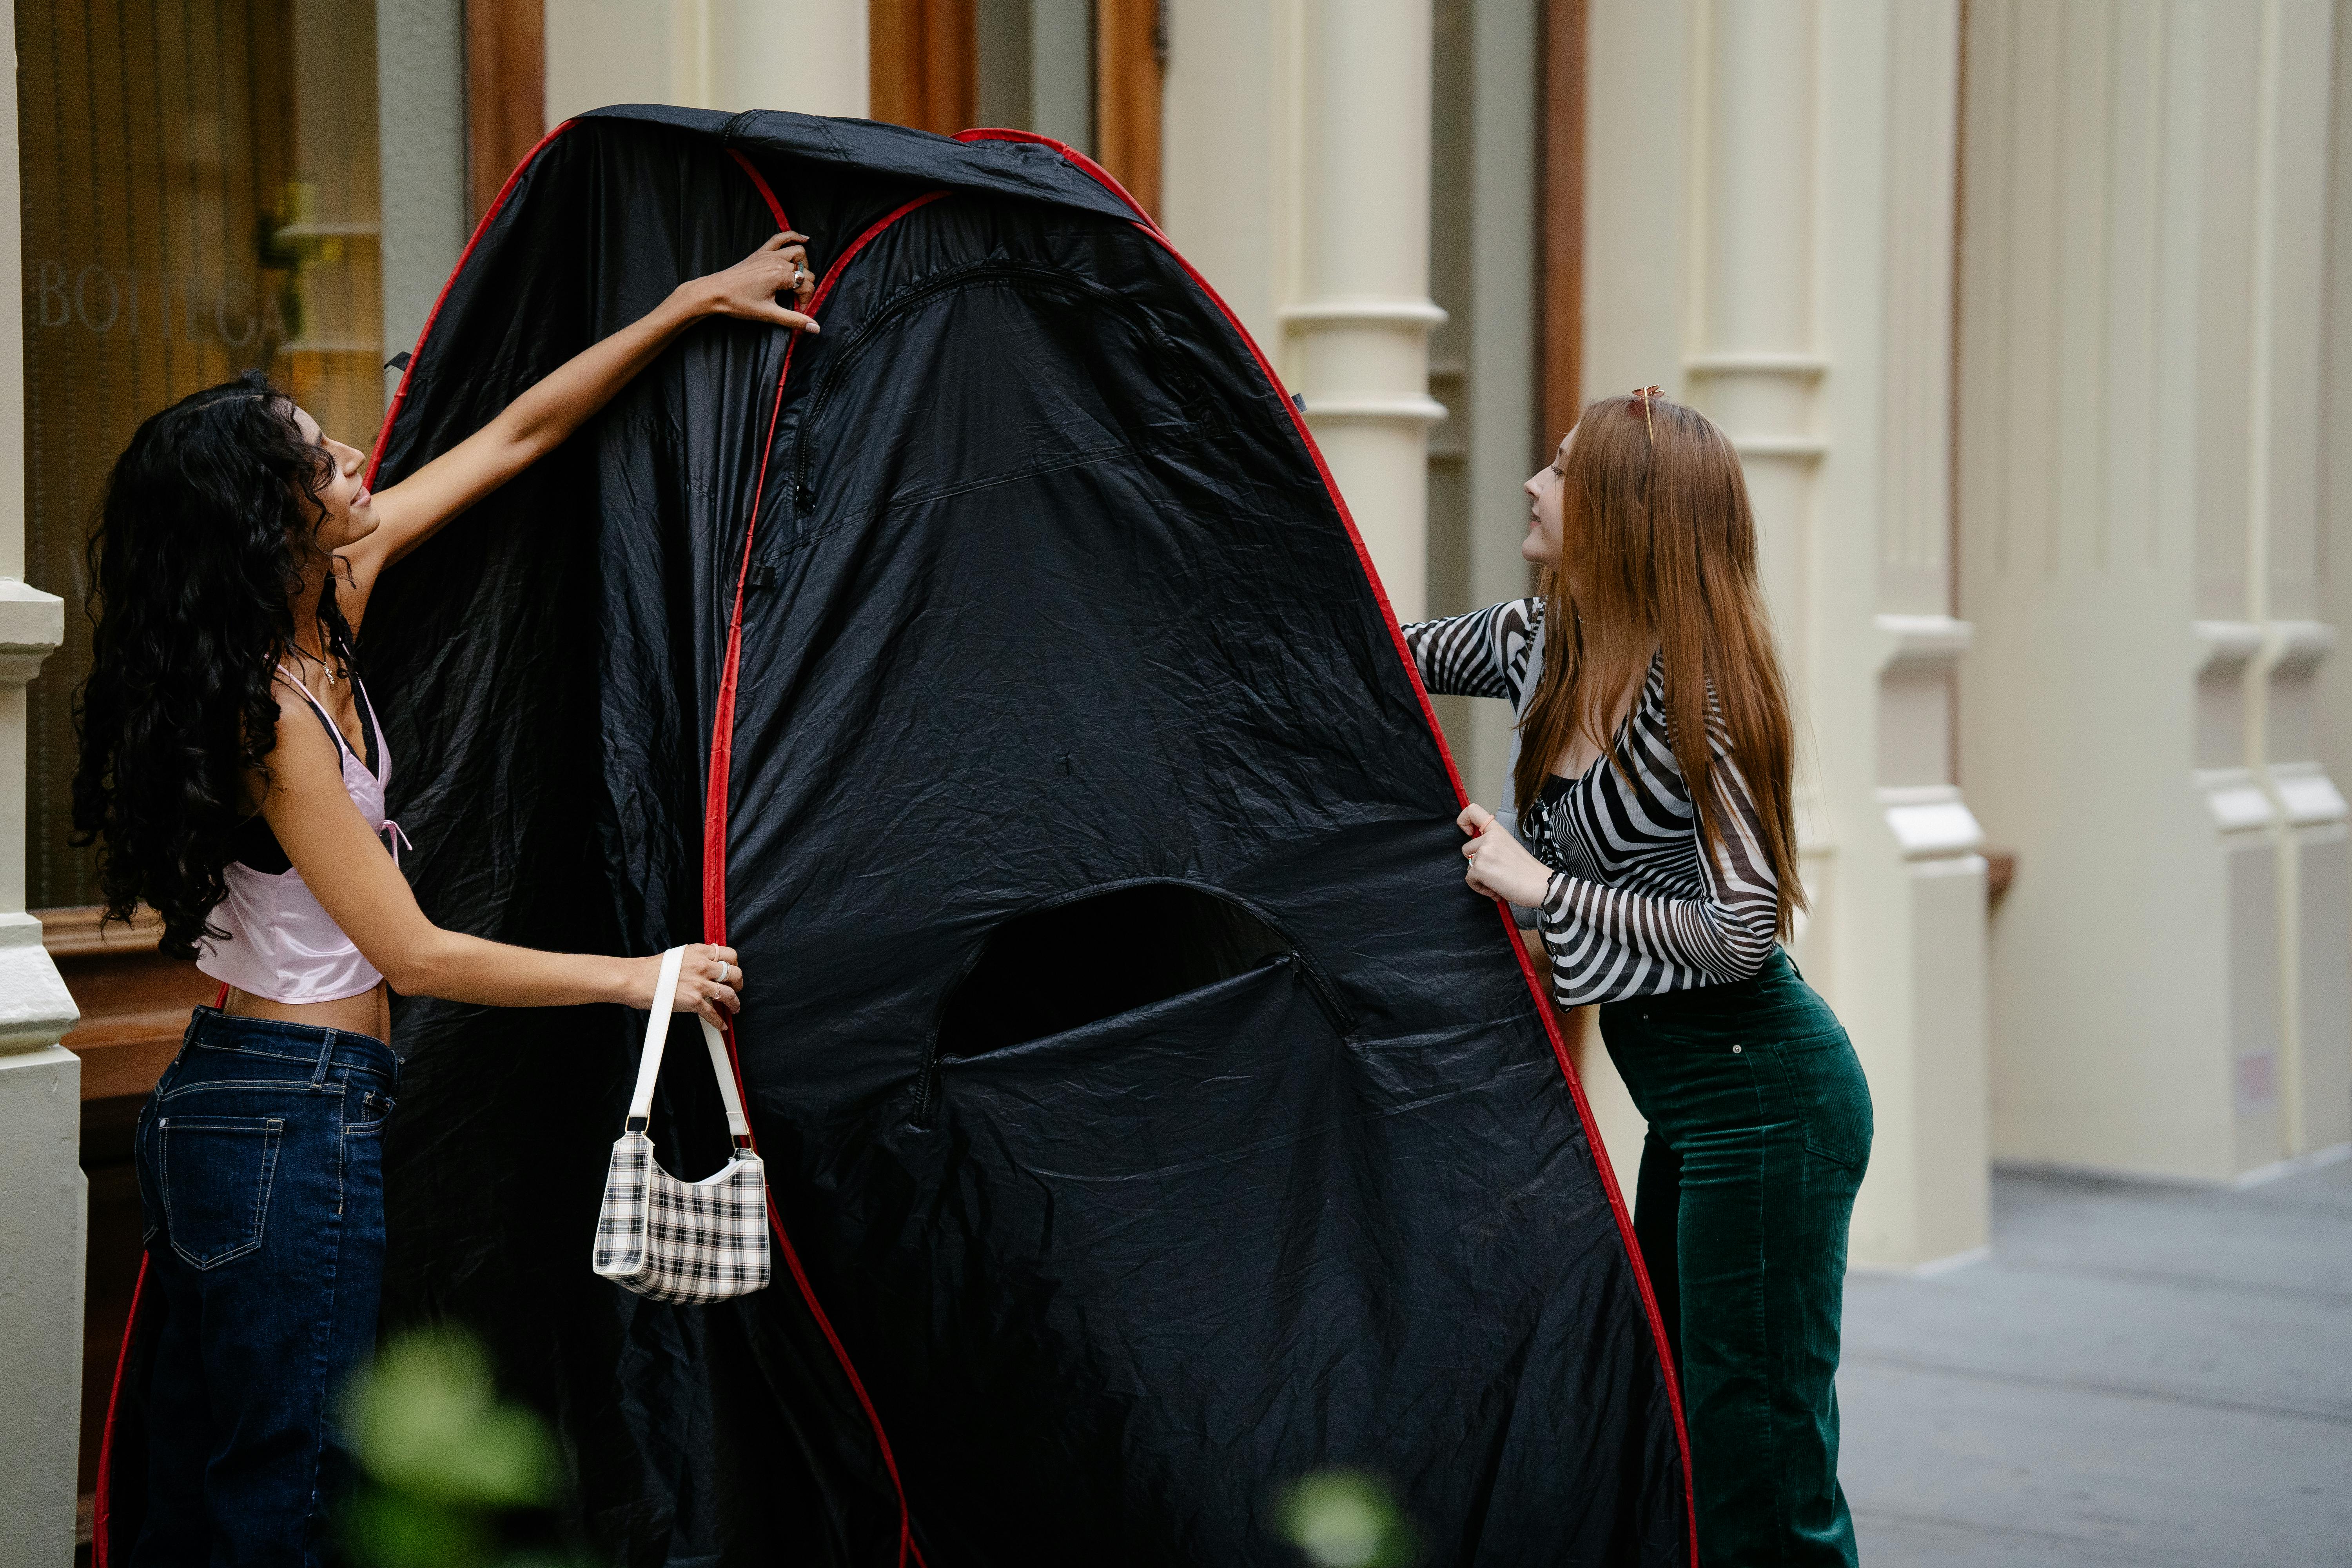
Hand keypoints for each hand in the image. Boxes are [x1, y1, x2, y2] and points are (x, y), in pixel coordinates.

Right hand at [631, 944, 744, 1025]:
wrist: (636, 979)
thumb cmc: (652, 969)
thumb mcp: (679, 955)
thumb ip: (695, 958)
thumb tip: (706, 965)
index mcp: (699, 951)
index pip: (729, 954)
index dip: (735, 964)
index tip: (734, 970)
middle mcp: (703, 966)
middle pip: (734, 973)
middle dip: (739, 984)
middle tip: (737, 989)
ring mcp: (699, 983)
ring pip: (729, 994)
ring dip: (735, 1003)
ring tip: (734, 1008)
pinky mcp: (694, 1000)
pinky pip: (713, 1013)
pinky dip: (719, 1021)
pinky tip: (721, 1025)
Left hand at [690, 233, 818, 331]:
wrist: (714, 292)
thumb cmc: (738, 303)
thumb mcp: (768, 313)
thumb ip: (794, 320)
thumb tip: (815, 328)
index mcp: (780, 275)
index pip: (807, 285)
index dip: (806, 301)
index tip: (798, 311)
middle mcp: (777, 261)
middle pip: (805, 270)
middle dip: (805, 286)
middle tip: (796, 301)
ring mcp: (769, 254)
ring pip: (797, 252)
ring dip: (804, 264)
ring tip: (800, 278)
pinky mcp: (760, 252)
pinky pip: (779, 238)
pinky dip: (792, 236)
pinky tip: (803, 238)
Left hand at [1457, 804, 1553, 908]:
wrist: (1540, 885)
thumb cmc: (1527, 871)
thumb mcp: (1509, 847)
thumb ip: (1492, 844)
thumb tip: (1476, 853)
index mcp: (1498, 831)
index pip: (1472, 811)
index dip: (1463, 820)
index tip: (1468, 833)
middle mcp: (1489, 838)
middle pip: (1466, 848)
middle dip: (1476, 862)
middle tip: (1494, 872)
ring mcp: (1483, 852)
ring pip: (1469, 866)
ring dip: (1479, 877)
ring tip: (1498, 882)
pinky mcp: (1479, 868)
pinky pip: (1470, 879)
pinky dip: (1480, 888)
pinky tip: (1496, 890)